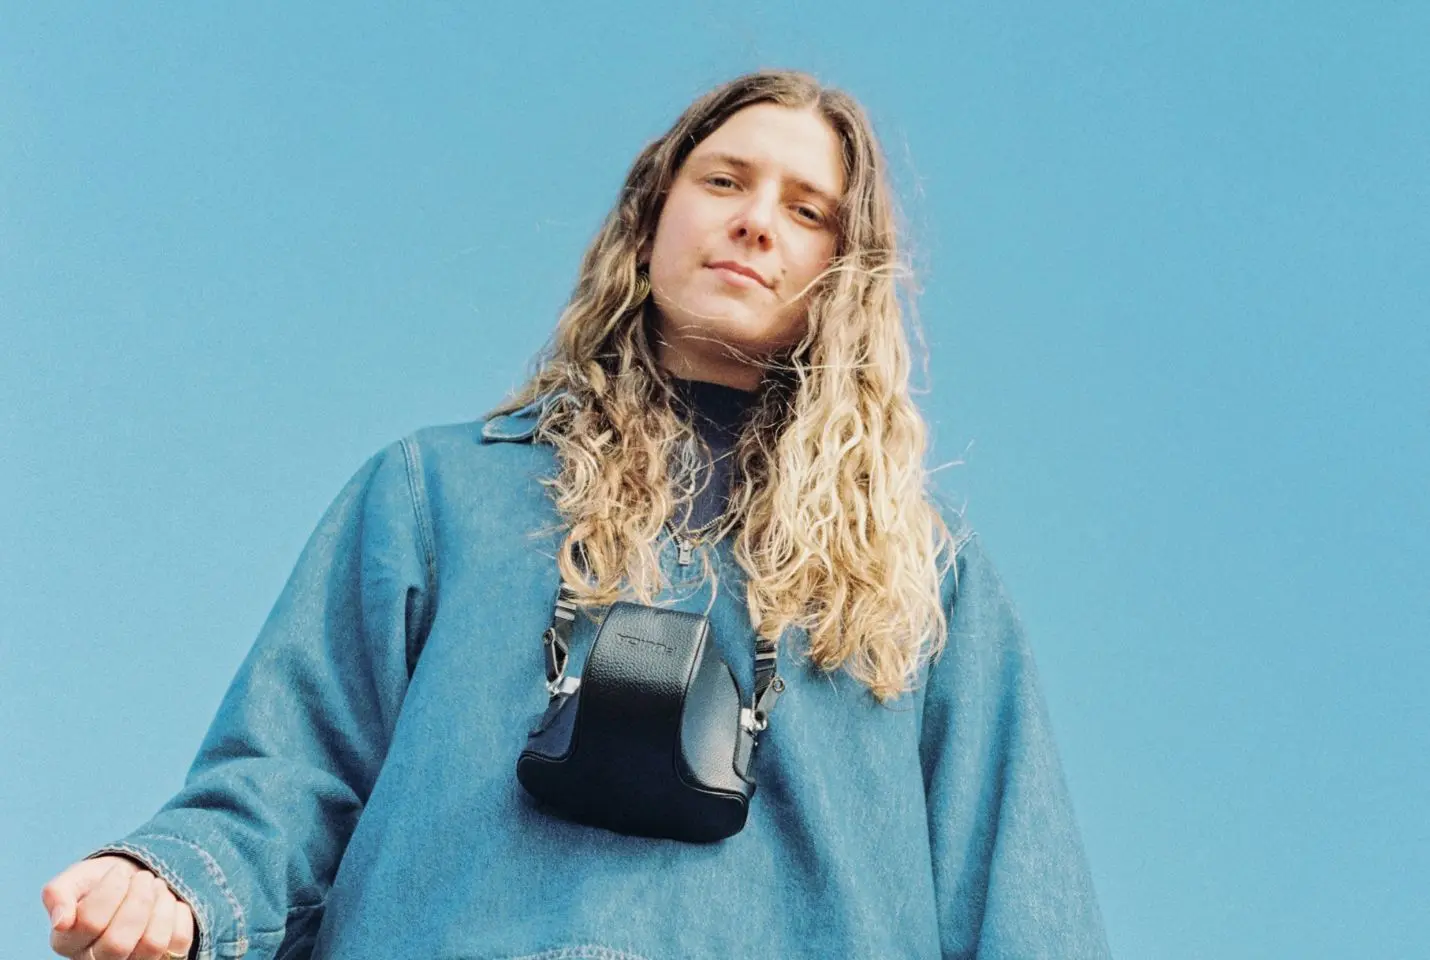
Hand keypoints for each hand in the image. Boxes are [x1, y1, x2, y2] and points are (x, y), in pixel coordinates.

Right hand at [42, 855, 195, 959]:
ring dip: (160, 905)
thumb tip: (60, 922)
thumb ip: (58, 893)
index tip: (118, 872)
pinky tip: (169, 902)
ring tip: (157, 886)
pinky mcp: (164, 957)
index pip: (89, 924)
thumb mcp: (77, 877)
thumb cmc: (101, 881)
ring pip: (151, 945)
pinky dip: (178, 912)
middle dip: (138, 900)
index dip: (110, 891)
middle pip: (118, 943)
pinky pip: (178, 942)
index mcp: (67, 942)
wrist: (136, 880)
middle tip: (143, 877)